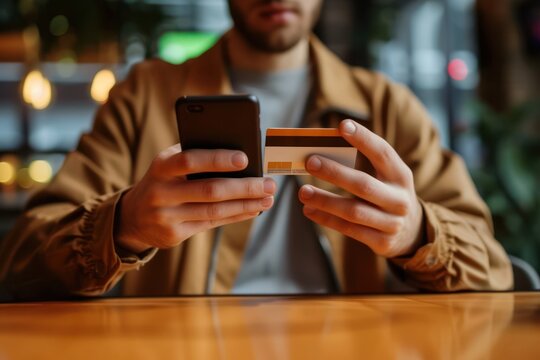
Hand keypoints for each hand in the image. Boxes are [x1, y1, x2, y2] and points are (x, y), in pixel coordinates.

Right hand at [116, 144, 275, 252]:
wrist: (133, 216)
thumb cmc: (163, 180)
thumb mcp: (168, 163)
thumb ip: (194, 154)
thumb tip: (239, 152)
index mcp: (161, 166)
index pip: (190, 160)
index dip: (218, 159)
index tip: (245, 158)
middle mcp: (161, 192)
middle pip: (210, 190)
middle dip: (245, 187)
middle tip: (269, 183)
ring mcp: (166, 216)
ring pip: (214, 210)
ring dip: (246, 204)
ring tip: (268, 198)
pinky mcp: (174, 235)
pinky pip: (211, 224)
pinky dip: (236, 216)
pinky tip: (253, 209)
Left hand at [298, 120, 423, 257]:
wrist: (412, 232)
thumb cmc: (387, 194)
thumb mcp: (386, 178)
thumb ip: (363, 165)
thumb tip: (323, 150)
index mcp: (401, 175)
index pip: (383, 153)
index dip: (364, 139)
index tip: (343, 125)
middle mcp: (399, 199)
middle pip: (364, 184)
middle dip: (335, 173)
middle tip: (310, 162)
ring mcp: (392, 223)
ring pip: (353, 211)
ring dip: (325, 200)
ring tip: (302, 192)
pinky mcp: (381, 242)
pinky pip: (349, 229)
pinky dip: (326, 219)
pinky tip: (309, 210)